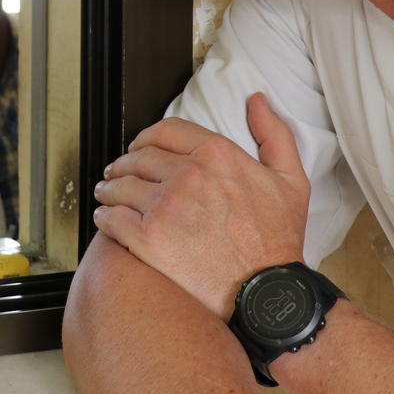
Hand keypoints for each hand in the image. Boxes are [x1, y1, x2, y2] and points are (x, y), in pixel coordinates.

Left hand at [92, 92, 310, 319]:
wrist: (266, 291)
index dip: (146, 137)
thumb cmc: (277, 240)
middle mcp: (187, 175)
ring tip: (106, 193)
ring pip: (120, 185)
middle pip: (138, 157)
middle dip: (124, 163)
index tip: (140, 147)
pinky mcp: (148, 239)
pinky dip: (103, 217)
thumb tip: (257, 101)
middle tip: (117, 172)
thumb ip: (273, 134)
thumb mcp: (290, 179)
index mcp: (216, 154)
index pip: (164, 131)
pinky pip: (112, 219)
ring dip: (109, 188)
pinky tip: (105, 219)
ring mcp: (165, 206)